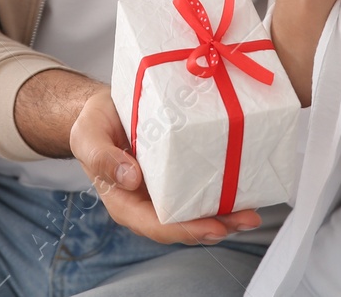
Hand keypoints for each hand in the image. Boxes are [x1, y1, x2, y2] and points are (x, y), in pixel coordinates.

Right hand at [68, 87, 260, 244]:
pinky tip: (242, 187)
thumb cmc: (93, 124)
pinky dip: (221, 192)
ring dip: (225, 215)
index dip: (185, 231)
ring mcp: (164, 191)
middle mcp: (147, 202)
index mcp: (124, 201)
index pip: (155, 225)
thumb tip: (130, 178)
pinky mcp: (177, 175)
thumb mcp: (88, 135)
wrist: (102, 109)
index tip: (213, 227)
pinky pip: (199, 189)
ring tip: (251, 212)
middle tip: (245, 219)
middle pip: (183, 225)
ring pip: (195, 212)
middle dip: (216, 226)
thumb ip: (101, 156)